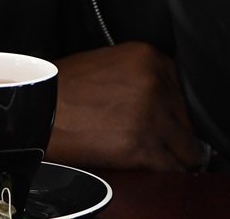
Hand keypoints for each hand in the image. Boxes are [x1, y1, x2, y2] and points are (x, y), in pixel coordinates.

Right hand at [45, 43, 205, 172]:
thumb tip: (172, 102)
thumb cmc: (68, 88)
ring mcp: (149, 115)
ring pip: (190, 147)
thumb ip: (144, 76)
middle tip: (165, 142)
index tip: (175, 120)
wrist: (38, 109)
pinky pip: (173, 169)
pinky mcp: (140, 146)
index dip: (181, 108)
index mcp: (147, 57)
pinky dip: (166, 173)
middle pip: (191, 118)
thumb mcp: (111, 64)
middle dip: (181, 133)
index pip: (187, 88)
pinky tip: (151, 167)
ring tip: (160, 157)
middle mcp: (153, 82)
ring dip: (178, 156)